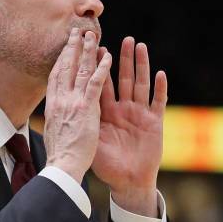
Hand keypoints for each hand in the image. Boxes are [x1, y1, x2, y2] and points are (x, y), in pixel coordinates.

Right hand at [44, 28, 111, 183]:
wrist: (62, 166)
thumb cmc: (59, 155)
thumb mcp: (51, 131)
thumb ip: (55, 118)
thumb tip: (53, 113)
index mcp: (52, 106)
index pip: (55, 77)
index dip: (61, 60)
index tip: (65, 48)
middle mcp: (60, 100)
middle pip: (66, 67)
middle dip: (72, 48)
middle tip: (77, 32)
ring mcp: (73, 103)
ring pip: (81, 71)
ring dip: (87, 51)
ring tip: (93, 35)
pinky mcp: (87, 109)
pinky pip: (97, 84)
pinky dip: (102, 68)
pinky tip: (108, 57)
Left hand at [91, 37, 167, 215]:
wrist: (126, 182)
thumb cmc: (106, 165)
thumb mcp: (91, 141)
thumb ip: (82, 123)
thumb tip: (61, 109)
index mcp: (105, 113)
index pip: (100, 85)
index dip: (98, 67)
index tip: (94, 47)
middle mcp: (122, 110)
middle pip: (123, 79)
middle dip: (122, 59)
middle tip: (125, 40)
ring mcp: (139, 114)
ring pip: (141, 84)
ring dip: (141, 65)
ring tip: (140, 46)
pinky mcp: (154, 123)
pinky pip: (158, 102)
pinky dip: (160, 88)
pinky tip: (160, 73)